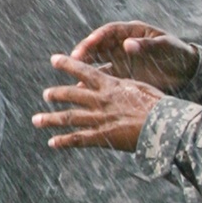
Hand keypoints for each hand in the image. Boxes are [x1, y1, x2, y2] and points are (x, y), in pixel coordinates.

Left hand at [32, 54, 164, 151]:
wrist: (165, 124)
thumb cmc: (159, 105)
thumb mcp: (140, 87)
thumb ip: (123, 85)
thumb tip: (116, 82)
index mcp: (111, 85)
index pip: (84, 71)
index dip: (67, 64)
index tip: (54, 59)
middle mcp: (101, 100)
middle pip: (71, 95)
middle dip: (56, 94)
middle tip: (45, 94)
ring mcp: (100, 119)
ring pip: (69, 117)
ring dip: (51, 119)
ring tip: (36, 120)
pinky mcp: (102, 137)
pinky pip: (79, 139)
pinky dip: (64, 141)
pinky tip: (52, 143)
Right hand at [71, 21, 198, 91]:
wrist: (187, 72)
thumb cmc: (177, 53)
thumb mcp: (165, 47)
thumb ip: (146, 45)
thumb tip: (127, 44)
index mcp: (132, 32)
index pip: (110, 31)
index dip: (98, 36)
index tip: (88, 43)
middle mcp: (122, 44)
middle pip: (99, 45)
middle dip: (85, 51)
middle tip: (73, 58)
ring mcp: (120, 60)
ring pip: (98, 62)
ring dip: (85, 67)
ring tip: (73, 74)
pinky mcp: (122, 75)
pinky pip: (104, 77)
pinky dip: (94, 82)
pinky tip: (83, 90)